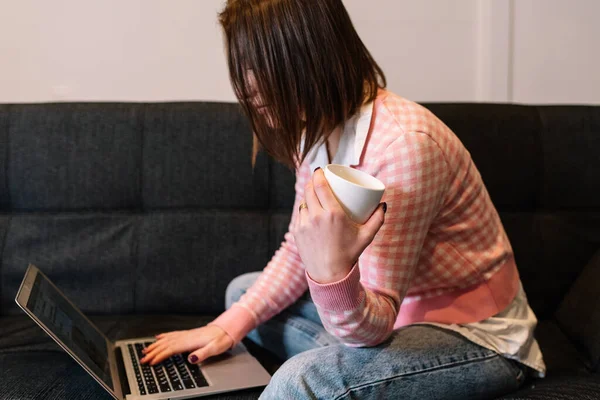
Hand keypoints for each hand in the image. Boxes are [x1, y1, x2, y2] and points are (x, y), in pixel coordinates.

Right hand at [140, 325, 232, 365]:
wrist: (226, 329)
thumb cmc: (221, 339)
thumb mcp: (215, 348)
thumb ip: (203, 353)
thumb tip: (191, 359)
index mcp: (191, 341)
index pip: (171, 349)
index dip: (160, 356)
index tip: (151, 362)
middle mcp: (186, 336)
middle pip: (166, 344)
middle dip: (153, 352)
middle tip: (142, 359)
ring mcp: (186, 334)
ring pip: (167, 339)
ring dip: (155, 345)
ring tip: (145, 350)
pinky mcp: (188, 334)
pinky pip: (172, 334)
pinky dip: (163, 336)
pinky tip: (158, 337)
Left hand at [292, 168, 385, 283]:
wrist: (330, 275)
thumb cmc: (349, 254)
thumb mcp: (366, 236)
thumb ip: (377, 220)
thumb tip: (383, 205)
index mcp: (333, 214)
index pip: (320, 186)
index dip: (318, 174)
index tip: (321, 170)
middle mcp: (316, 217)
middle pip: (309, 190)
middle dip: (312, 181)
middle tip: (317, 179)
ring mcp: (304, 225)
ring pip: (303, 202)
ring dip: (307, 196)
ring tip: (313, 194)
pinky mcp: (297, 232)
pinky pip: (299, 216)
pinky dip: (304, 211)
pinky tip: (307, 209)